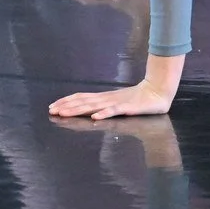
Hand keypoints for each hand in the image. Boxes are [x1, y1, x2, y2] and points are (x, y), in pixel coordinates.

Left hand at [49, 78, 174, 119]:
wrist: (157, 91)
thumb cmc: (138, 99)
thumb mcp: (118, 103)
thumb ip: (105, 106)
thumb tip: (89, 111)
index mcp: (104, 98)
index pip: (81, 98)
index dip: (66, 101)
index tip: (53, 106)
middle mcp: (107, 99)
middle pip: (83, 101)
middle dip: (66, 106)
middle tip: (51, 110)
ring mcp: (117, 103)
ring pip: (94, 106)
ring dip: (78, 109)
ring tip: (65, 113)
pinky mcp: (128, 108)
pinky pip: (114, 111)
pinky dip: (104, 114)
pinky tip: (94, 117)